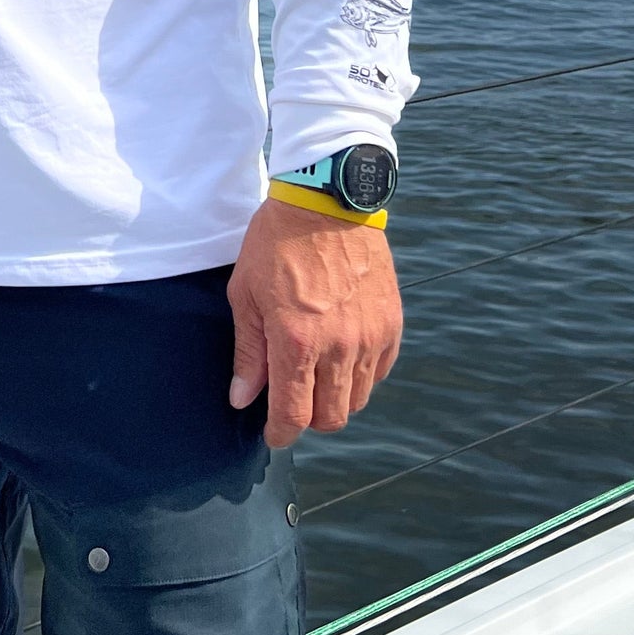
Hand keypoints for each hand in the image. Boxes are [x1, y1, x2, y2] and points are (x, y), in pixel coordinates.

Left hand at [227, 197, 402, 450]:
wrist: (327, 200)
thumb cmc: (276, 242)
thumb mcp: (246, 294)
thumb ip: (248, 352)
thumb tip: (242, 398)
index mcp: (297, 342)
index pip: (294, 415)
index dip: (281, 434)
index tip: (273, 434)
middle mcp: (339, 346)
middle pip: (331, 417)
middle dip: (308, 419)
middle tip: (292, 400)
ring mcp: (370, 336)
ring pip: (358, 399)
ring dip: (335, 398)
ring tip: (316, 375)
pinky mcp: (391, 322)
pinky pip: (380, 371)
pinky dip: (361, 374)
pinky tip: (342, 355)